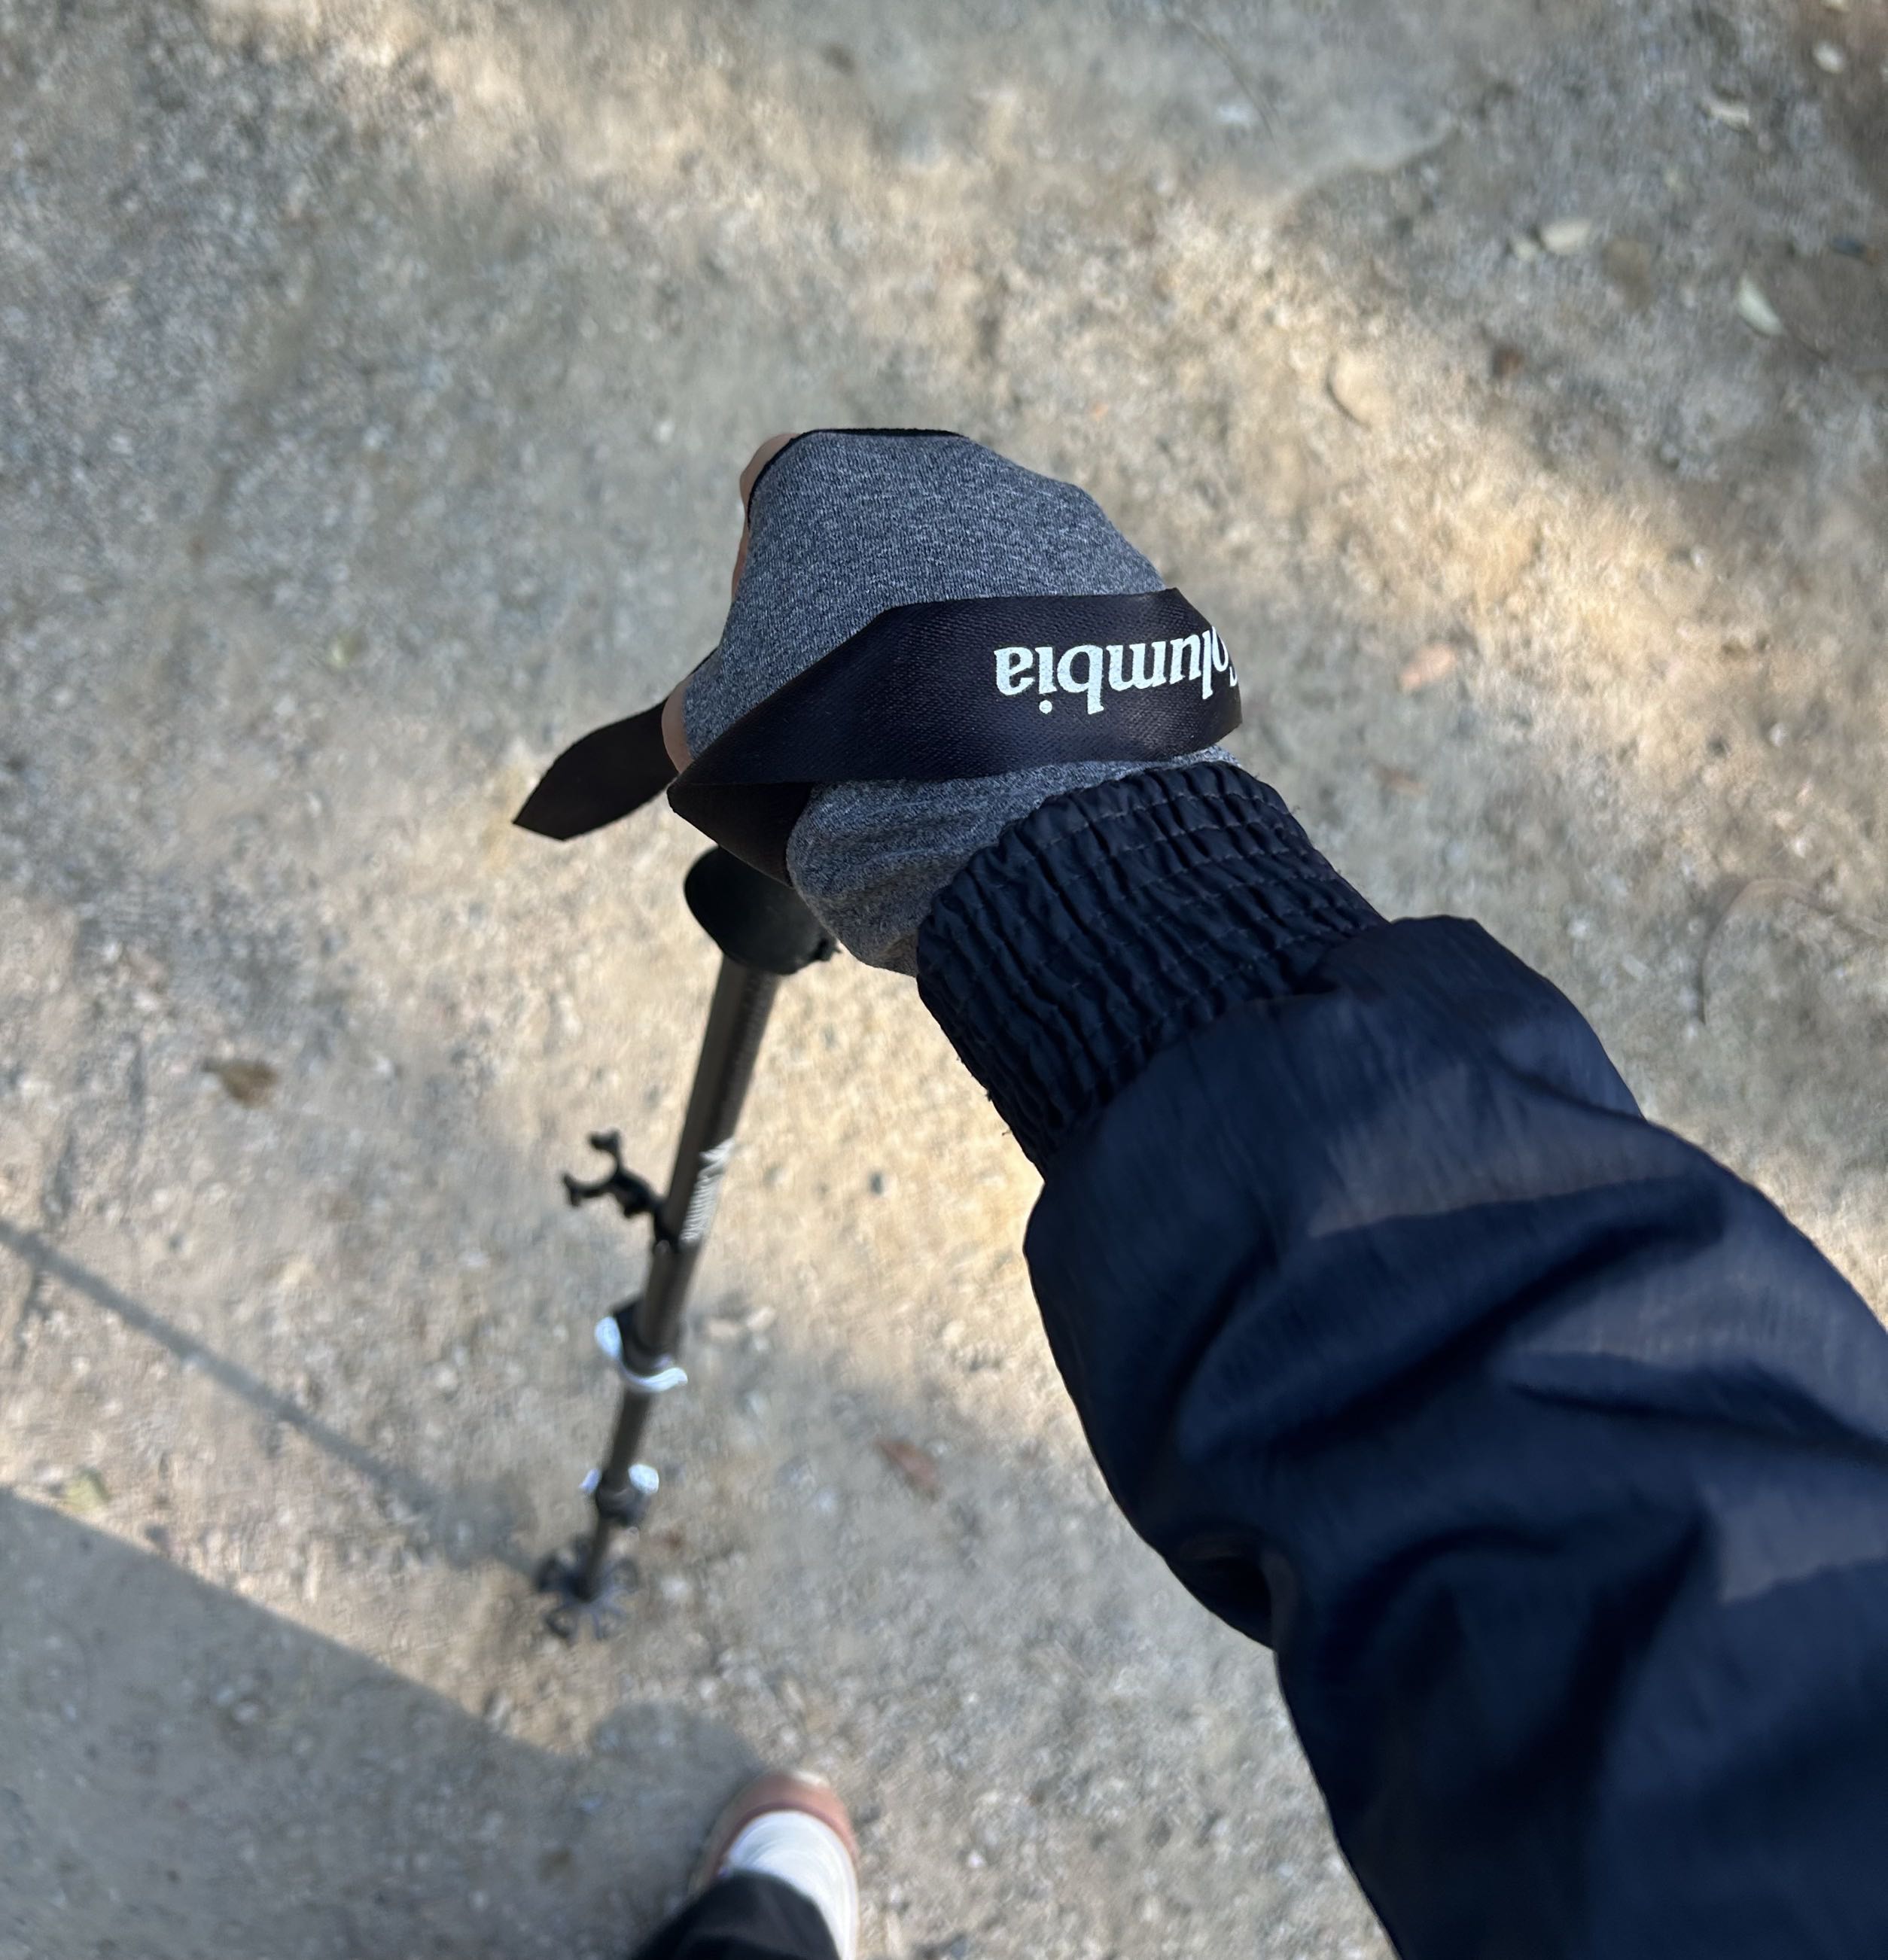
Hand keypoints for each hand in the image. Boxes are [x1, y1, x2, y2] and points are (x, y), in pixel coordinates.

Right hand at [661, 428, 1218, 972]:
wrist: (995, 802)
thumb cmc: (828, 747)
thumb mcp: (719, 732)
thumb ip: (707, 700)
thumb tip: (713, 718)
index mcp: (824, 475)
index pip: (772, 490)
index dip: (763, 570)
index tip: (776, 649)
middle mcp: (939, 467)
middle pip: (884, 524)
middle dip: (870, 598)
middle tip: (867, 699)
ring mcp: (1043, 513)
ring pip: (981, 562)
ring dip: (960, 624)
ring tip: (957, 728)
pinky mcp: (1122, 575)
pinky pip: (1061, 608)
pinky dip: (1038, 656)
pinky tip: (1025, 732)